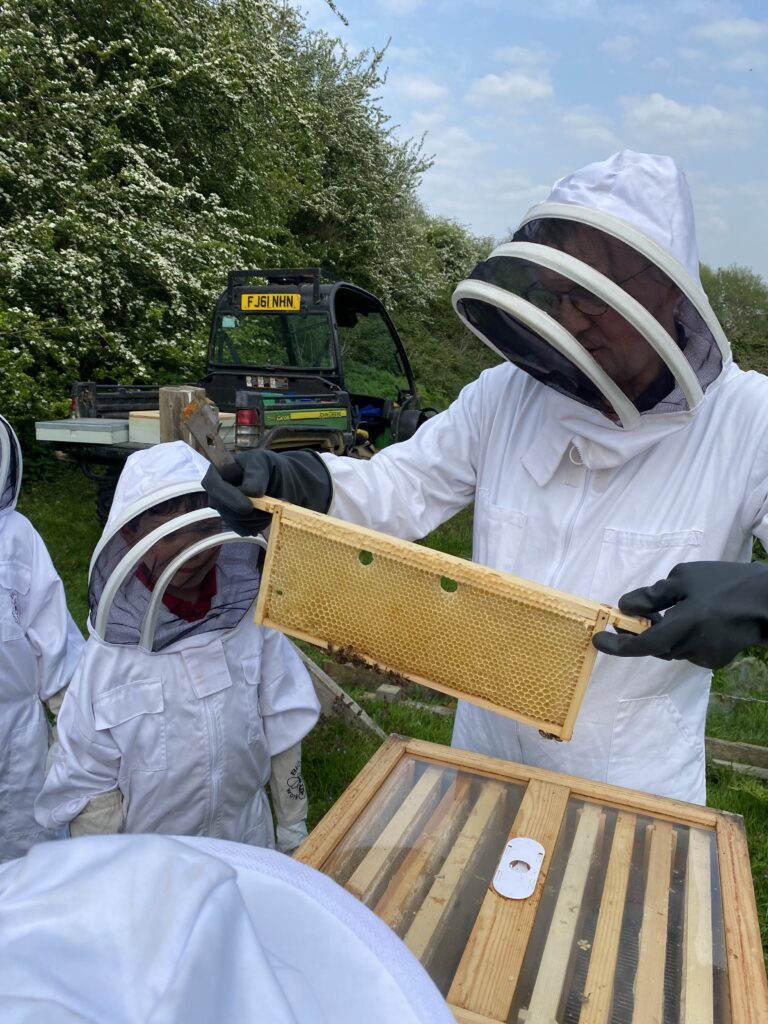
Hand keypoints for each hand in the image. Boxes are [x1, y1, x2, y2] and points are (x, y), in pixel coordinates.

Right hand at [202, 448, 332, 535]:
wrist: (286, 484)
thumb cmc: (273, 468)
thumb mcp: (267, 464)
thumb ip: (258, 476)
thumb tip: (251, 492)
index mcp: (221, 471)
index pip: (212, 484)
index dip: (227, 496)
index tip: (248, 504)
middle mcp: (220, 490)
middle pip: (221, 507)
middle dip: (245, 510)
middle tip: (264, 509)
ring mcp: (227, 508)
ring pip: (233, 520)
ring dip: (254, 518)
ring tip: (269, 507)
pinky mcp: (237, 521)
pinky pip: (243, 529)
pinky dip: (256, 526)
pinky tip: (266, 517)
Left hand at [592, 560, 767, 668]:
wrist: (766, 602)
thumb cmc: (725, 583)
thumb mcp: (684, 578)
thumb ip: (652, 595)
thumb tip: (625, 607)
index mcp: (682, 627)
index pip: (641, 645)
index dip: (617, 645)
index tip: (598, 638)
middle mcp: (691, 648)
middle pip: (654, 646)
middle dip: (638, 634)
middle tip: (626, 618)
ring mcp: (704, 657)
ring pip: (671, 647)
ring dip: (662, 632)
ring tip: (668, 609)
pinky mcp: (715, 659)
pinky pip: (688, 649)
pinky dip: (682, 635)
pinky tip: (694, 617)